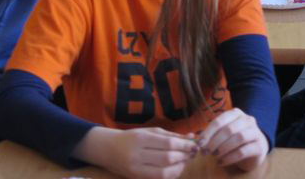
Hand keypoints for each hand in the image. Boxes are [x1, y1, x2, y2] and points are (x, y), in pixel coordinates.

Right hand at [78, 126, 197, 178]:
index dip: (184, 145)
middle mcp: (138, 153)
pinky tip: (176, 169)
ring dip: (179, 168)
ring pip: (164, 172)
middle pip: (167, 158)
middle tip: (193, 153)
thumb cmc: (132, 137)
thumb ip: (170, 135)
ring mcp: (136, 168)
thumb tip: (191, 137)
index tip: (195, 145)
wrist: (109, 149)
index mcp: (142, 137)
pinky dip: (170, 175)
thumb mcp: (150, 131)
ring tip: (185, 161)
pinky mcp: (136, 178)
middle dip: (184, 156)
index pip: (168, 143)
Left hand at [198, 108, 268, 172]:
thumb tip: (199, 141)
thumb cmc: (236, 139)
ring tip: (214, 157)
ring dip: (223, 148)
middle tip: (206, 152)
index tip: (200, 143)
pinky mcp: (259, 146)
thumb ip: (214, 134)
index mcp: (236, 113)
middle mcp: (247, 119)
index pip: (220, 120)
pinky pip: (243, 151)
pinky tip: (222, 162)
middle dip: (215, 141)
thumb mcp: (225, 133)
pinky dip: (230, 158)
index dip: (208, 132)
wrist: (256, 148)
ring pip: (238, 138)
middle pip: (228, 129)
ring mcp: (255, 132)